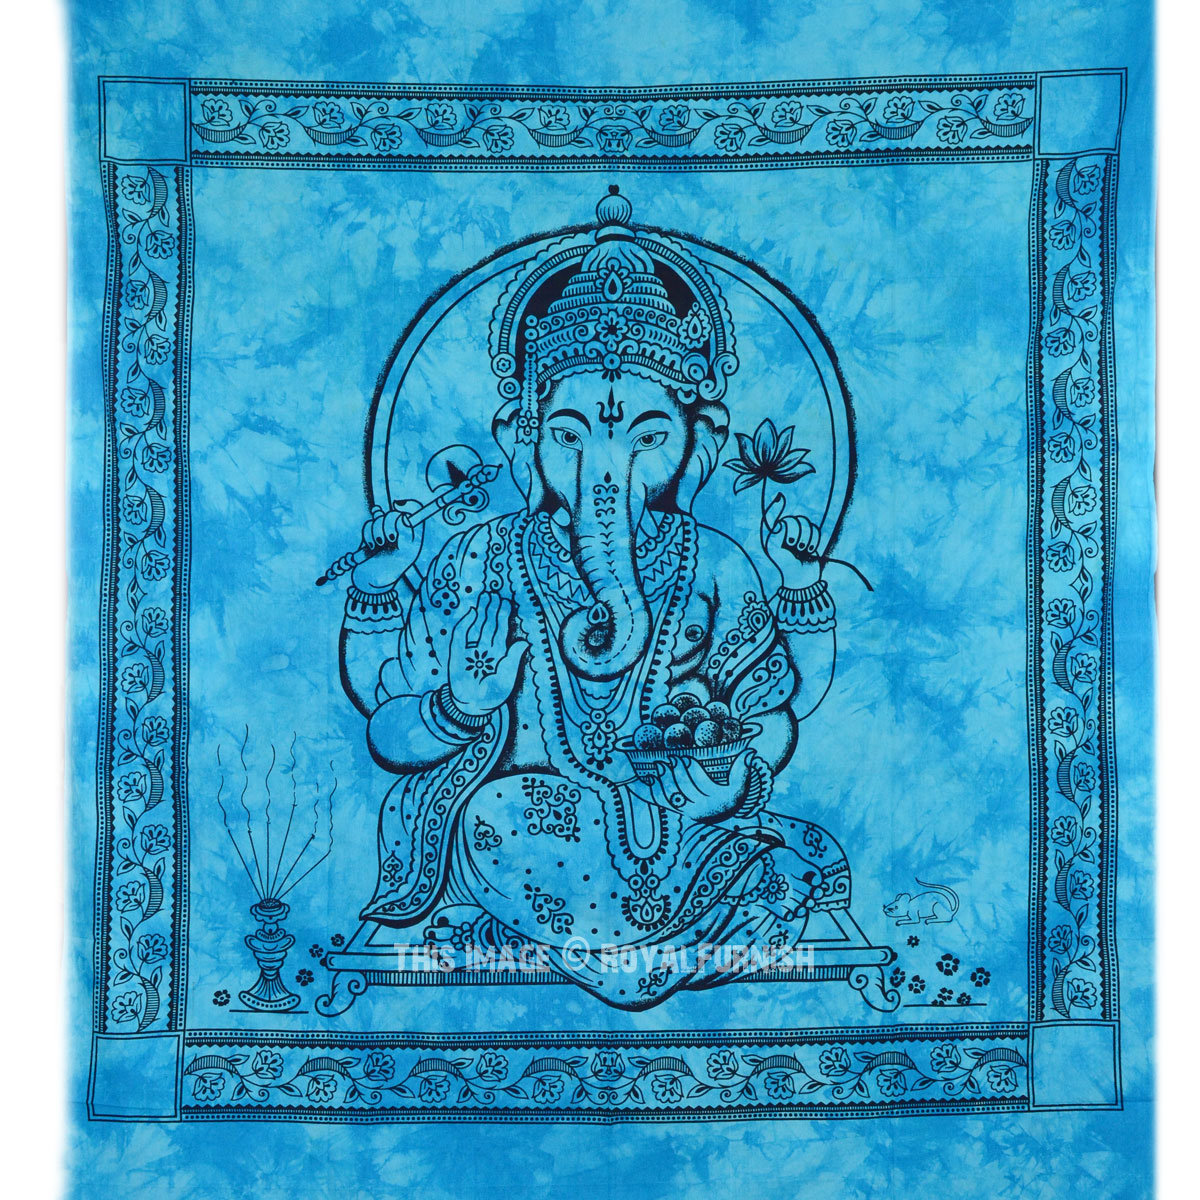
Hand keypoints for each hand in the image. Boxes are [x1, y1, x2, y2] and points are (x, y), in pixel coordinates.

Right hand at [350, 499, 422, 590]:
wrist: (369, 583)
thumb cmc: (389, 573)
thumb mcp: (404, 555)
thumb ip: (406, 536)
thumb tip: (404, 517)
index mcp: (414, 535)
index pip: (416, 510)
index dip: (409, 505)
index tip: (398, 507)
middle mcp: (401, 531)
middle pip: (394, 512)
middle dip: (387, 523)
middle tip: (389, 540)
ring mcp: (385, 532)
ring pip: (379, 516)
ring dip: (375, 532)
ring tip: (377, 547)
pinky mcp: (372, 535)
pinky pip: (368, 524)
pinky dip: (367, 535)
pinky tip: (370, 547)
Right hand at [446, 593, 528, 717]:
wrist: (471, 706)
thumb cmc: (492, 694)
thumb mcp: (507, 677)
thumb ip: (514, 659)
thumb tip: (525, 642)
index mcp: (498, 653)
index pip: (501, 631)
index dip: (504, 617)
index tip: (507, 602)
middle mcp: (485, 648)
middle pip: (490, 625)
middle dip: (493, 610)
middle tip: (496, 595)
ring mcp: (471, 649)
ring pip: (477, 626)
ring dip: (481, 612)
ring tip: (486, 597)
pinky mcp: (457, 652)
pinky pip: (461, 635)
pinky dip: (465, 623)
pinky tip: (471, 612)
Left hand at [648, 750, 760, 822]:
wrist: (724, 810)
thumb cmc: (732, 792)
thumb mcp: (740, 783)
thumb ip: (743, 769)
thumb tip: (750, 752)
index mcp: (717, 802)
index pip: (701, 784)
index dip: (691, 770)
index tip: (683, 756)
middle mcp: (702, 810)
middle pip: (685, 790)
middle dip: (676, 773)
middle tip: (668, 758)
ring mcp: (688, 812)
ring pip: (672, 798)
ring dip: (663, 782)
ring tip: (657, 765)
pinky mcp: (678, 812)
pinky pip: (664, 803)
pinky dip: (654, 792)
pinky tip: (648, 779)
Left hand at [762, 494, 821, 588]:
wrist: (801, 580)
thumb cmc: (785, 566)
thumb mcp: (774, 549)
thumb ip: (774, 532)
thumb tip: (778, 517)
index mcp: (777, 534)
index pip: (782, 518)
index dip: (783, 515)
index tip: (780, 500)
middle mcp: (788, 533)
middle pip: (798, 521)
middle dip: (798, 535)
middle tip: (794, 548)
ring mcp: (801, 536)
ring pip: (808, 526)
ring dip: (807, 541)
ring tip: (802, 552)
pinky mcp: (812, 541)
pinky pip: (817, 532)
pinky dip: (814, 543)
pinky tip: (809, 552)